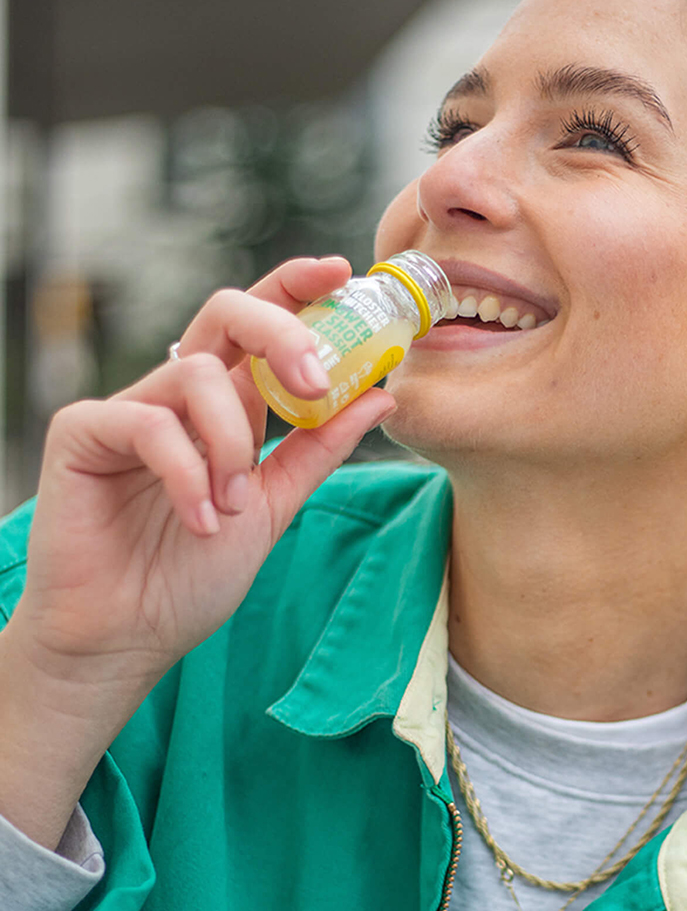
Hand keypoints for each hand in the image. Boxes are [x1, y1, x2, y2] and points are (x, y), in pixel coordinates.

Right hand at [0, 256, 395, 846]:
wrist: (126, 638)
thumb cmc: (191, 573)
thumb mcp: (276, 505)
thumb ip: (318, 450)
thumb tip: (380, 395)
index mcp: (228, 405)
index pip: (261, 325)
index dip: (297, 288)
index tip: (341, 272)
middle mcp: (180, 395)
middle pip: (226, 314)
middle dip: (281, 334)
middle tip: (315, 381)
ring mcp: (129, 410)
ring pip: (197, 377)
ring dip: (233, 445)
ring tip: (236, 506)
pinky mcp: (83, 434)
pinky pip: (148, 423)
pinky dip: (188, 474)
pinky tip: (201, 520)